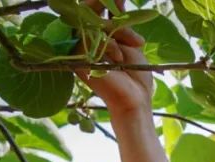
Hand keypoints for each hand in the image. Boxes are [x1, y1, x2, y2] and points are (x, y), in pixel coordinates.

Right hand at [74, 0, 153, 118]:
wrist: (136, 98)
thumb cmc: (136, 74)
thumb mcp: (130, 43)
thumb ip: (120, 23)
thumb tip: (117, 1)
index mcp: (96, 37)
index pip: (92, 11)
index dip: (103, 1)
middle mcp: (85, 41)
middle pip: (87, 12)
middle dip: (104, 4)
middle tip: (120, 2)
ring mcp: (80, 50)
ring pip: (93, 24)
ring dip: (119, 31)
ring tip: (136, 44)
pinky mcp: (78, 59)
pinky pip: (91, 40)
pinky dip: (110, 46)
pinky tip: (120, 58)